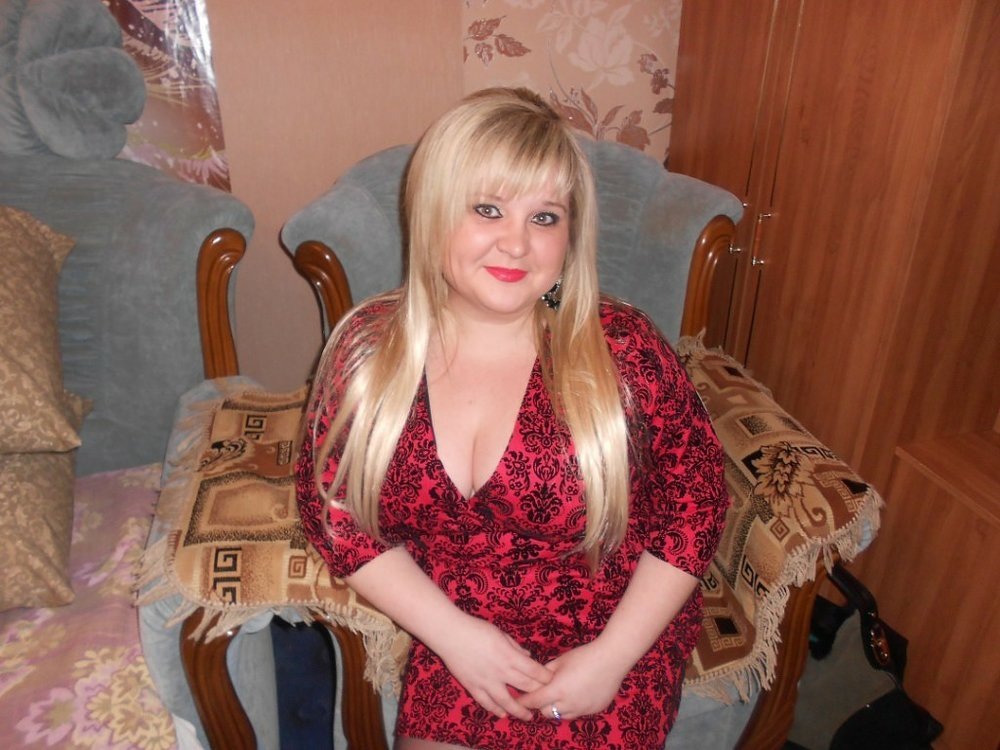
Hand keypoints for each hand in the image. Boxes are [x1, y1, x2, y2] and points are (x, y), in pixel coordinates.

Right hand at [430, 615, 552, 720]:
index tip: (551, 681)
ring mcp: (486, 681)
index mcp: (509, 656)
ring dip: (519, 710)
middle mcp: (501, 671)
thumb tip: (528, 656)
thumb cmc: (477, 629)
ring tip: (528, 717)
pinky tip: (502, 714)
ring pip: (506, 701)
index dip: (544, 677)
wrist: (451, 635)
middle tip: (544, 700)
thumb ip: (515, 647)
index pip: (533, 671)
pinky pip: (486, 702)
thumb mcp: (501, 634)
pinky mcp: (473, 687)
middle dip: (537, 694)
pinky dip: (495, 709)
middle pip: (524, 687)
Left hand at [517, 639, 629, 720]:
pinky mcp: (594, 711)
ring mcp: (582, 710)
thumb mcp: (560, 661)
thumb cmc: (584, 656)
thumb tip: (537, 679)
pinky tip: (577, 693)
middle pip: (546, 712)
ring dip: (557, 707)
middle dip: (541, 704)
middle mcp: (568, 704)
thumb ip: (546, 672)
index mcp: (557, 690)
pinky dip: (573, 707)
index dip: (525, 701)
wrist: (611, 659)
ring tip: (560, 694)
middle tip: (542, 693)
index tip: (519, 700)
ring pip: (562, 715)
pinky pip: (578, 713)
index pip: (534, 701)